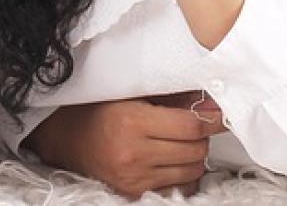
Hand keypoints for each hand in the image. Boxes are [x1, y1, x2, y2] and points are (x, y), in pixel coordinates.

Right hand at [24, 98, 227, 199]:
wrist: (66, 138)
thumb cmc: (99, 111)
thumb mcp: (131, 94)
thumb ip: (170, 98)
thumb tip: (209, 105)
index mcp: (132, 121)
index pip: (190, 125)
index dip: (212, 119)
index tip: (220, 114)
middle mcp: (133, 153)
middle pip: (195, 150)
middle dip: (202, 137)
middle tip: (196, 125)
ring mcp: (133, 178)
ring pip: (191, 171)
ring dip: (194, 157)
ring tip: (181, 143)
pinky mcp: (133, 193)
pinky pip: (177, 189)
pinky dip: (182, 176)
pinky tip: (172, 162)